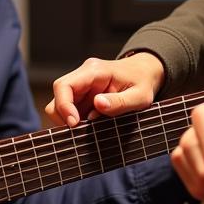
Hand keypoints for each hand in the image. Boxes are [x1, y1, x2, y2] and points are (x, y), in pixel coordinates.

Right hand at [46, 51, 164, 126]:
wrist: (145, 72)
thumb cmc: (144, 82)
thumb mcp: (140, 95)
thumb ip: (120, 101)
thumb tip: (97, 104)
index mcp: (95, 71)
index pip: (64, 85)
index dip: (63, 106)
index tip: (74, 124)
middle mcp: (83, 75)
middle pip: (58, 95)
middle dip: (64, 116)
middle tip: (81, 132)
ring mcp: (81, 84)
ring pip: (61, 103)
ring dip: (69, 119)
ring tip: (88, 130)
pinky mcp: (82, 94)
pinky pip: (70, 108)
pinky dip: (76, 120)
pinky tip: (90, 127)